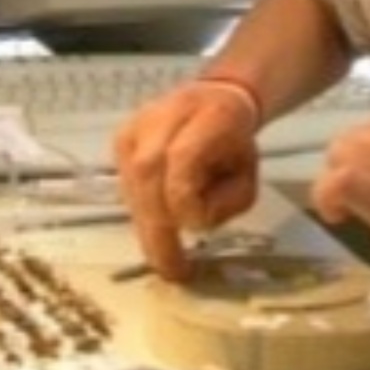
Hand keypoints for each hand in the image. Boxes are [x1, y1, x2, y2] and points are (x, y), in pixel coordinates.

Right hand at [115, 80, 264, 281]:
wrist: (214, 101)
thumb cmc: (235, 145)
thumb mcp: (248, 175)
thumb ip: (229, 201)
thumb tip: (192, 223)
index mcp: (211, 115)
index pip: (183, 157)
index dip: (183, 198)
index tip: (194, 229)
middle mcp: (164, 115)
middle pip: (148, 172)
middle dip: (158, 225)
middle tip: (170, 268)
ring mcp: (136, 126)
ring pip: (131, 181)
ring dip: (147, 224)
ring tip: (165, 256)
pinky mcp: (120, 139)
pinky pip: (125, 183)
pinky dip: (141, 211)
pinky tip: (156, 229)